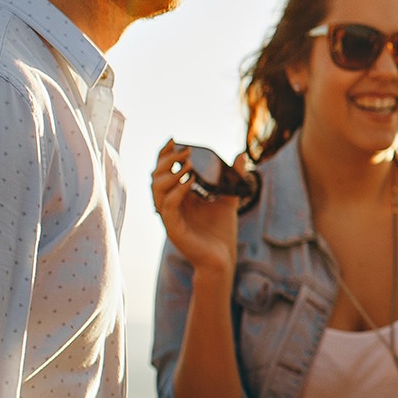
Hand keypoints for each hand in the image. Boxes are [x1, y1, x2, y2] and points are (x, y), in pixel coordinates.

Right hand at [152, 140, 240, 275]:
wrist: (222, 258)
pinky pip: (167, 207)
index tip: (174, 139)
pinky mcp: (173, 229)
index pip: (164, 171)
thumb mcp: (229, 197)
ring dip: (170, 174)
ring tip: (188, 164)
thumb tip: (242, 154)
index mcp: (178, 197)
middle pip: (156, 177)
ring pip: (156, 191)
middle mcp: (170, 205)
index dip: (165, 155)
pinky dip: (176, 192)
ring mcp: (170, 217)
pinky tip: (189, 182)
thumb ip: (234, 177)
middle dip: (167, 161)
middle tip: (185, 151)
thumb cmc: (221, 232)